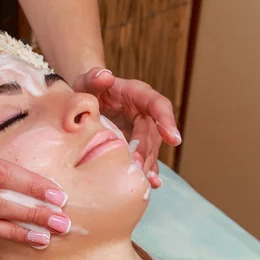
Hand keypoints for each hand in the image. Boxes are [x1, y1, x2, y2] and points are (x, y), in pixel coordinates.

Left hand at [72, 67, 181, 187]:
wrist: (86, 100)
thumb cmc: (88, 88)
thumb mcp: (87, 80)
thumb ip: (94, 76)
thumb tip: (105, 75)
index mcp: (138, 95)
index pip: (158, 105)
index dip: (166, 121)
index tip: (173, 138)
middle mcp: (145, 114)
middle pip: (153, 134)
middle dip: (147, 150)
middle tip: (136, 164)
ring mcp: (142, 131)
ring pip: (151, 150)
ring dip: (147, 164)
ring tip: (141, 179)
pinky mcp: (137, 145)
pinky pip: (146, 159)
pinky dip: (148, 171)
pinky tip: (151, 184)